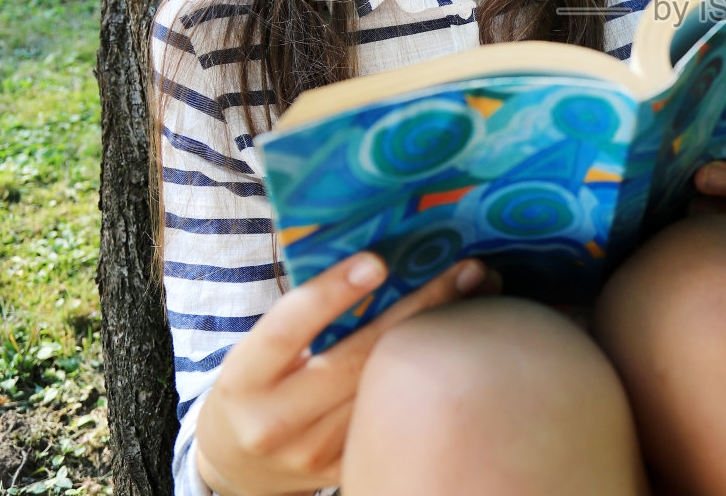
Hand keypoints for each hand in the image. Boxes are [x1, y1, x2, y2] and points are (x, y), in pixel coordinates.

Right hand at [194, 252, 500, 495]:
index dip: (333, 293)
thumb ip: (304, 316)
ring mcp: (313, 454)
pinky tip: (467, 344)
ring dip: (440, 340)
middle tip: (468, 269)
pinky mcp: (348, 471)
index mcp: (245, 379)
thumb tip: (380, 254)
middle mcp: (275, 421)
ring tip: (484, 295)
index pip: (288, 328)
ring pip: (387, 390)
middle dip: (418, 308)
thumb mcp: (258, 351)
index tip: (379, 260)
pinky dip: (434, 378)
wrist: (241, 465)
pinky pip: (398, 418)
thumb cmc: (260, 384)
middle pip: (356, 358)